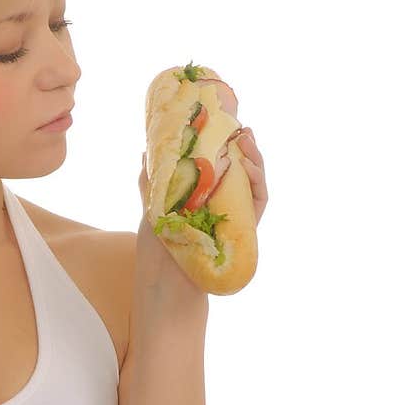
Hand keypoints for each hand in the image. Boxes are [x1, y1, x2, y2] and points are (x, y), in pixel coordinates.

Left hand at [135, 126, 267, 305]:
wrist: (170, 285)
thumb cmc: (160, 250)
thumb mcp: (152, 208)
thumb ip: (152, 181)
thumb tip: (146, 150)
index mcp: (200, 192)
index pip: (216, 162)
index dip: (220, 141)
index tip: (219, 119)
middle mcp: (221, 200)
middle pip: (238, 166)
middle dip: (242, 144)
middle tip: (239, 124)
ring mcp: (235, 212)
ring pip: (252, 179)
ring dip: (253, 157)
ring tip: (246, 138)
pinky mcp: (246, 226)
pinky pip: (259, 200)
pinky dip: (258, 181)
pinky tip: (251, 165)